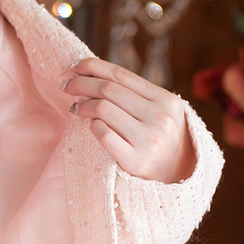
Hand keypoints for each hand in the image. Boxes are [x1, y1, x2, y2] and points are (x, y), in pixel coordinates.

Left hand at [64, 58, 196, 184]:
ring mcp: (148, 139)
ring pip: (103, 109)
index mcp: (165, 100)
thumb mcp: (158, 111)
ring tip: (76, 108)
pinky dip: (91, 126)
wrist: (178, 175)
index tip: (74, 67)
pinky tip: (89, 126)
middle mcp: (160, 117)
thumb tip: (89, 75)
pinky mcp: (135, 160)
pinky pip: (103, 134)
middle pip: (108, 89)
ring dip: (83, 105)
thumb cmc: (159, 138)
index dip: (93, 67)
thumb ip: (132, 94)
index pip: (121, 74)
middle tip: (66, 87)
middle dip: (81, 84)